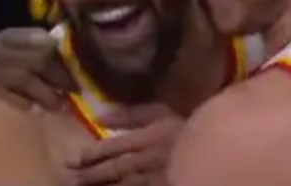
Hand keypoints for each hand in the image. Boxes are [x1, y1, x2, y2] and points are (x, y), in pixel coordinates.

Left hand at [67, 104, 183, 185]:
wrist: (218, 143)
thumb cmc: (188, 126)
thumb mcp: (161, 112)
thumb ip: (132, 114)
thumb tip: (100, 115)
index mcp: (148, 136)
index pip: (115, 147)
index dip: (93, 155)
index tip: (74, 160)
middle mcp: (149, 158)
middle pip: (116, 169)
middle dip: (93, 176)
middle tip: (72, 179)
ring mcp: (157, 177)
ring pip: (126, 185)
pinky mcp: (165, 185)